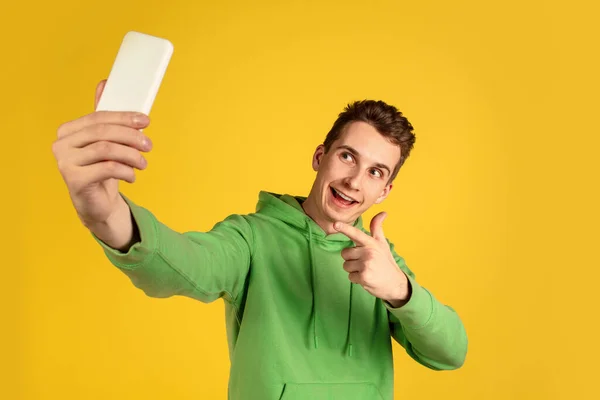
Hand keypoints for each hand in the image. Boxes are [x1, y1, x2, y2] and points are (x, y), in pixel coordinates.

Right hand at [52, 79, 152, 227]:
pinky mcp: (74, 179)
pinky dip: (126, 171)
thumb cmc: (102, 170)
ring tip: (143, 163)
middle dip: (131, 136)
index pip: (99, 117)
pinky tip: (132, 176)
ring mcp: (65, 162)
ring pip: (106, 149)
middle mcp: (61, 144)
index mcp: (68, 130)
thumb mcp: (105, 142)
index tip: (146, 120)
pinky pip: (107, 168)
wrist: (96, 203)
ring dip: (131, 155)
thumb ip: (104, 117)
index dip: (124, 117)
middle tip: (149, 145)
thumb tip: (104, 83)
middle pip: (103, 132)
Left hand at [334, 212, 410, 306]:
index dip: (344, 228)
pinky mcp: (364, 276)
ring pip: (346, 265)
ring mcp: (366, 264)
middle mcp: (368, 252)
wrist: (395, 283)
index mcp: (371, 243)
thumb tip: (383, 213)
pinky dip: (356, 279)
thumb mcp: (382, 244)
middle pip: (345, 253)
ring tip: (366, 270)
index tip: (335, 224)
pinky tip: (367, 278)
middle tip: (365, 263)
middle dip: (351, 259)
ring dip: (354, 270)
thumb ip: (377, 228)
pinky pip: (350, 276)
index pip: (356, 234)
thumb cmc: (386, 262)